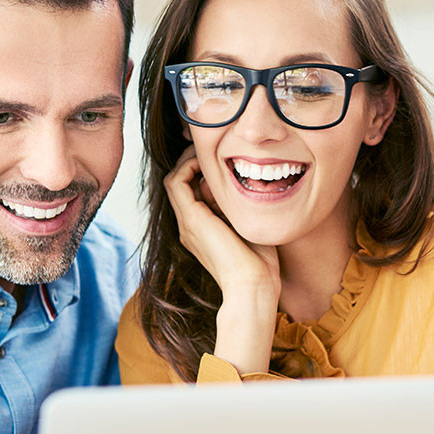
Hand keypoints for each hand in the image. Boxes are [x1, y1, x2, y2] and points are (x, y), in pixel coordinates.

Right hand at [163, 147, 279, 373]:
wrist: (253, 286)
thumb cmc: (259, 262)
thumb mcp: (247, 226)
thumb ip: (238, 207)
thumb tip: (237, 181)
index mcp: (201, 229)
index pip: (191, 192)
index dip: (201, 171)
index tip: (221, 160)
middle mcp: (189, 226)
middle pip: (179, 183)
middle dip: (192, 161)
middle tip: (213, 148)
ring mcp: (187, 223)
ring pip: (174, 180)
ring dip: (188, 161)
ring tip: (208, 151)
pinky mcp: (192, 220)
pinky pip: (176, 183)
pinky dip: (188, 167)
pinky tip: (208, 162)